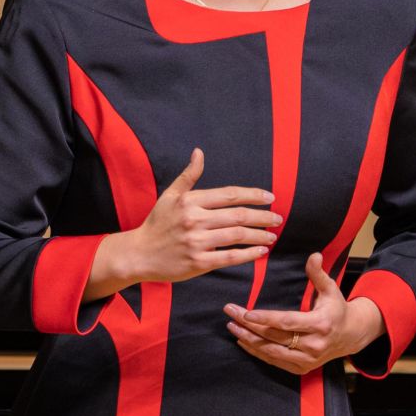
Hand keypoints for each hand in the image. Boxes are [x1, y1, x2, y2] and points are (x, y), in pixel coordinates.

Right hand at [95, 148, 280, 292]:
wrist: (138, 254)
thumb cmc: (157, 224)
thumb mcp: (170, 196)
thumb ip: (188, 176)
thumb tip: (199, 152)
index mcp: (190, 201)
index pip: (229, 195)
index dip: (253, 195)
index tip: (270, 197)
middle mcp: (195, 220)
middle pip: (238, 215)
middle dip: (263, 216)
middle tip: (278, 218)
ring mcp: (197, 242)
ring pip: (237, 236)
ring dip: (259, 235)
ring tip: (272, 236)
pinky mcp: (198, 263)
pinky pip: (229, 257)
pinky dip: (248, 254)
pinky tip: (260, 251)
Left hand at [225, 252, 384, 375]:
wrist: (350, 336)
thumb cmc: (337, 309)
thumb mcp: (331, 289)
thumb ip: (319, 273)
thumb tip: (313, 255)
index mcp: (320, 324)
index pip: (287, 322)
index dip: (265, 318)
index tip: (247, 312)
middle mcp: (313, 345)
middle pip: (274, 336)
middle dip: (249, 325)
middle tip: (230, 313)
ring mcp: (307, 360)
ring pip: (271, 351)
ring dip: (248, 340)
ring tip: (232, 326)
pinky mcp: (301, 368)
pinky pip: (274, 361)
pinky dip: (257, 352)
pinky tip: (243, 341)